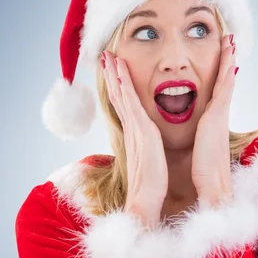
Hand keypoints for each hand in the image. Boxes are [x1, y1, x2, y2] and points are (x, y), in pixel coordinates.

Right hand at [101, 51, 168, 215]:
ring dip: (115, 74)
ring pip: (121, 95)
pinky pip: (130, 102)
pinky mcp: (141, 131)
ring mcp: (135, 129)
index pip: (124, 106)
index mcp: (135, 135)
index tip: (114, 73)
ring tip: (109, 57)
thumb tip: (151, 146)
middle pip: (118, 96)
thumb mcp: (152, 161)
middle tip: (105, 57)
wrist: (145, 200)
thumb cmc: (151, 186)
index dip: (118, 88)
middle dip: (112, 76)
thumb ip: (149, 150)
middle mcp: (132, 129)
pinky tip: (120, 71)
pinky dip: (124, 85)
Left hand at [191, 34, 237, 205]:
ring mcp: (220, 116)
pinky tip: (230, 58)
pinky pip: (224, 88)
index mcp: (213, 125)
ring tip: (230, 40)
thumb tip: (196, 141)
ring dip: (228, 60)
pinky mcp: (218, 118)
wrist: (213, 189)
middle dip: (226, 62)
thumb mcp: (198, 151)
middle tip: (229, 42)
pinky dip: (227, 72)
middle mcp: (219, 117)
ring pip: (226, 80)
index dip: (220, 76)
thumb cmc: (204, 175)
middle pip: (224, 82)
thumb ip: (198, 142)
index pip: (217, 94)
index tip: (222, 61)